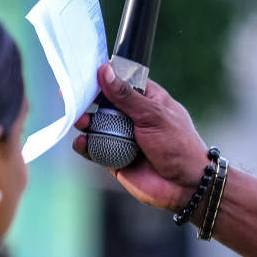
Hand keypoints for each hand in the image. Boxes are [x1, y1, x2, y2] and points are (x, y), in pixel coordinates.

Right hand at [73, 65, 208, 211]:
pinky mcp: (115, 158)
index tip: (83, 74)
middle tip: (70, 97)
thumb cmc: (178, 146)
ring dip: (85, 123)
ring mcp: (124, 138)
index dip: (102, 78)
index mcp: (148, 101)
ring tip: (81, 123)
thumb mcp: (152, 115)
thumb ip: (126, 96)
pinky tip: (83, 143)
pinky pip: (95, 149)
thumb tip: (104, 71)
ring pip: (96, 126)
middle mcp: (134, 118)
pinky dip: (86, 146)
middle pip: (103, 104)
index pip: (120, 83)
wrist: (186, 186)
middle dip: (86, 101)